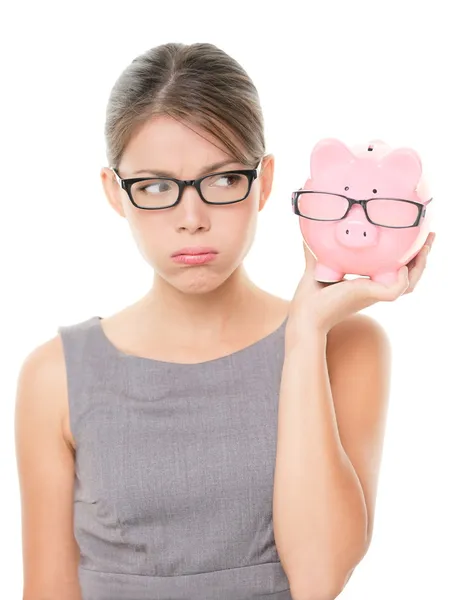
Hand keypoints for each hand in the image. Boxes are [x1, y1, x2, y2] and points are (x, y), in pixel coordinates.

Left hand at [286, 232, 435, 336]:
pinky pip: (396, 289)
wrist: (305, 311)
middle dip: (422, 256)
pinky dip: (403, 279)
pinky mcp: (370, 296)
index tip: (416, 236)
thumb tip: (312, 224)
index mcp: (367, 282)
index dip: (409, 255)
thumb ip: (319, 246)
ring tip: (425, 248)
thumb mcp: (319, 263)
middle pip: (409, 275)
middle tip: (429, 237)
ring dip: (420, 266)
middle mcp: (374, 288)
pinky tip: (404, 268)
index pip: (396, 269)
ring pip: (408, 284)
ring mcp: (374, 294)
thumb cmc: (311, 294)